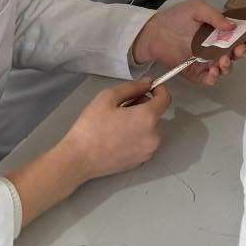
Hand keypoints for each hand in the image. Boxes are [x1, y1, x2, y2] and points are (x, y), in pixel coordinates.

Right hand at [7, 79, 170, 227]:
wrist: (79, 159)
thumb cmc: (92, 126)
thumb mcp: (108, 97)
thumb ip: (132, 87)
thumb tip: (148, 83)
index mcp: (148, 118)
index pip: (165, 98)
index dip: (159, 89)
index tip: (147, 88)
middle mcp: (154, 136)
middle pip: (156, 114)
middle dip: (143, 106)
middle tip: (121, 107)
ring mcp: (149, 151)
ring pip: (150, 128)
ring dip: (140, 122)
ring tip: (117, 124)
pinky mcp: (141, 162)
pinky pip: (144, 142)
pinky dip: (137, 136)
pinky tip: (118, 138)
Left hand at [132, 0, 245, 85]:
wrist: (155, 32)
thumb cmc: (176, 18)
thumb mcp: (196, 9)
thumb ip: (215, 17)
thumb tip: (232, 27)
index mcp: (219, 31)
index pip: (239, 35)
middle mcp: (216, 46)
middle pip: (235, 53)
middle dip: (240, 53)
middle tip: (238, 50)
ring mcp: (206, 60)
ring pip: (225, 67)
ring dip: (228, 66)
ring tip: (222, 61)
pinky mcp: (195, 72)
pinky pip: (208, 79)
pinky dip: (213, 78)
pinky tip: (212, 72)